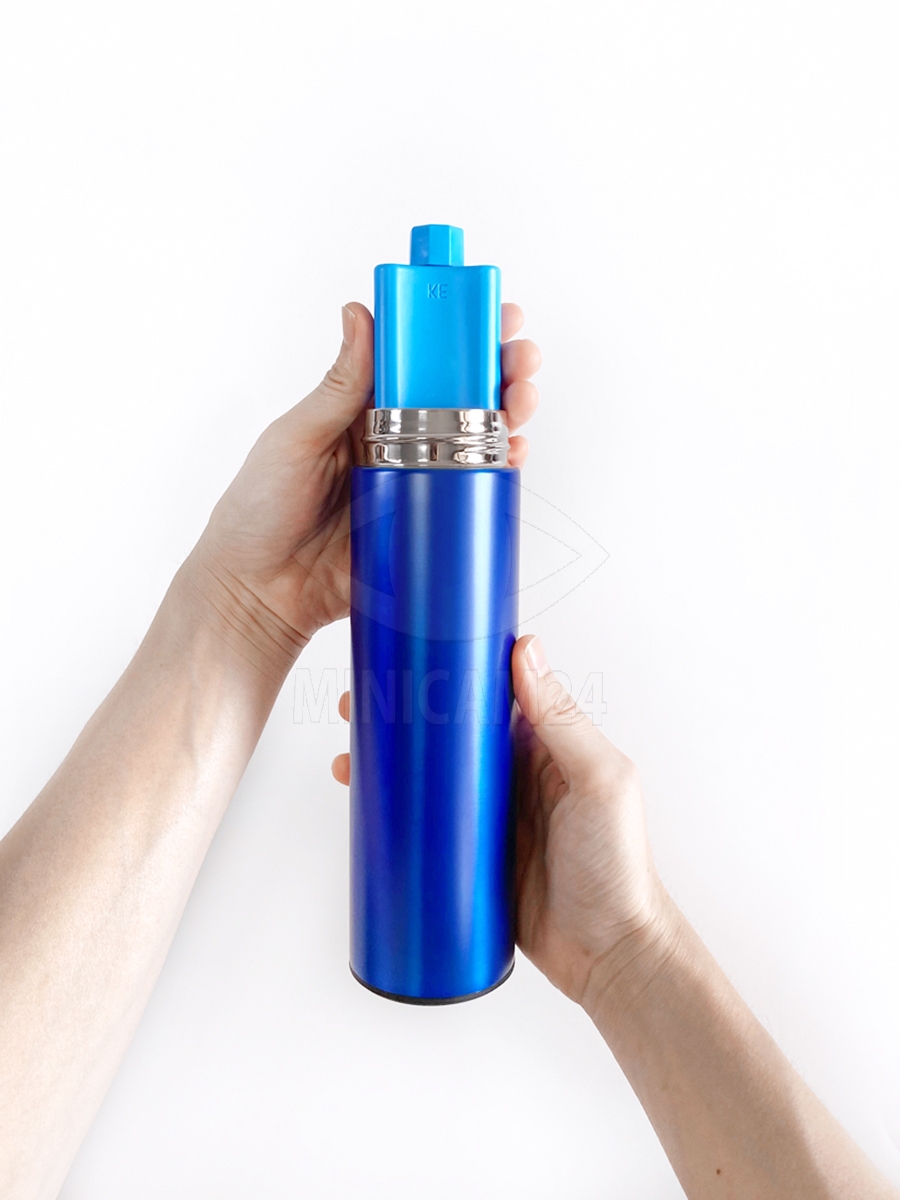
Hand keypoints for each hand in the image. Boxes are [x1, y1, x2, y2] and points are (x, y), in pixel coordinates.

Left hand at [184, 303, 540, 674]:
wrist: (258, 593)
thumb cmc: (258, 512)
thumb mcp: (296, 438)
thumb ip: (337, 386)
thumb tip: (361, 316)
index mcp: (360, 409)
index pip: (419, 362)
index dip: (458, 336)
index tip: (491, 315)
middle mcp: (393, 440)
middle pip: (459, 397)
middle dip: (499, 372)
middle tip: (520, 360)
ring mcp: (413, 482)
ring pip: (474, 440)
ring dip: (509, 414)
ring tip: (522, 401)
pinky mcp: (423, 524)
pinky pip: (469, 495)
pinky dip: (499, 472)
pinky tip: (513, 455)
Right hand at [332, 633, 668, 1008]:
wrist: (608, 955)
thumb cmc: (618, 866)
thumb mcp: (598, 782)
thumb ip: (563, 721)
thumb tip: (525, 650)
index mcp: (544, 744)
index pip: (489, 692)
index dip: (449, 668)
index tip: (408, 651)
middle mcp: (511, 772)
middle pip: (447, 730)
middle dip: (402, 713)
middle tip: (357, 703)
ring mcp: (486, 815)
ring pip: (427, 775)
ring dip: (388, 760)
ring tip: (348, 755)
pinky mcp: (468, 856)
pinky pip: (424, 825)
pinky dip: (393, 812)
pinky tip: (363, 805)